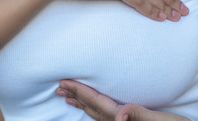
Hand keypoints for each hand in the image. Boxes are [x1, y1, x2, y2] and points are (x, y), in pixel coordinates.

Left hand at [56, 79, 190, 120]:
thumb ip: (139, 116)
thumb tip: (119, 116)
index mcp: (123, 119)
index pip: (97, 103)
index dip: (80, 91)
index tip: (65, 81)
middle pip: (92, 108)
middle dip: (75, 96)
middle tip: (58, 86)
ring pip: (96, 114)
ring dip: (81, 103)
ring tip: (67, 95)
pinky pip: (104, 117)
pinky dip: (93, 110)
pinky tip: (91, 107)